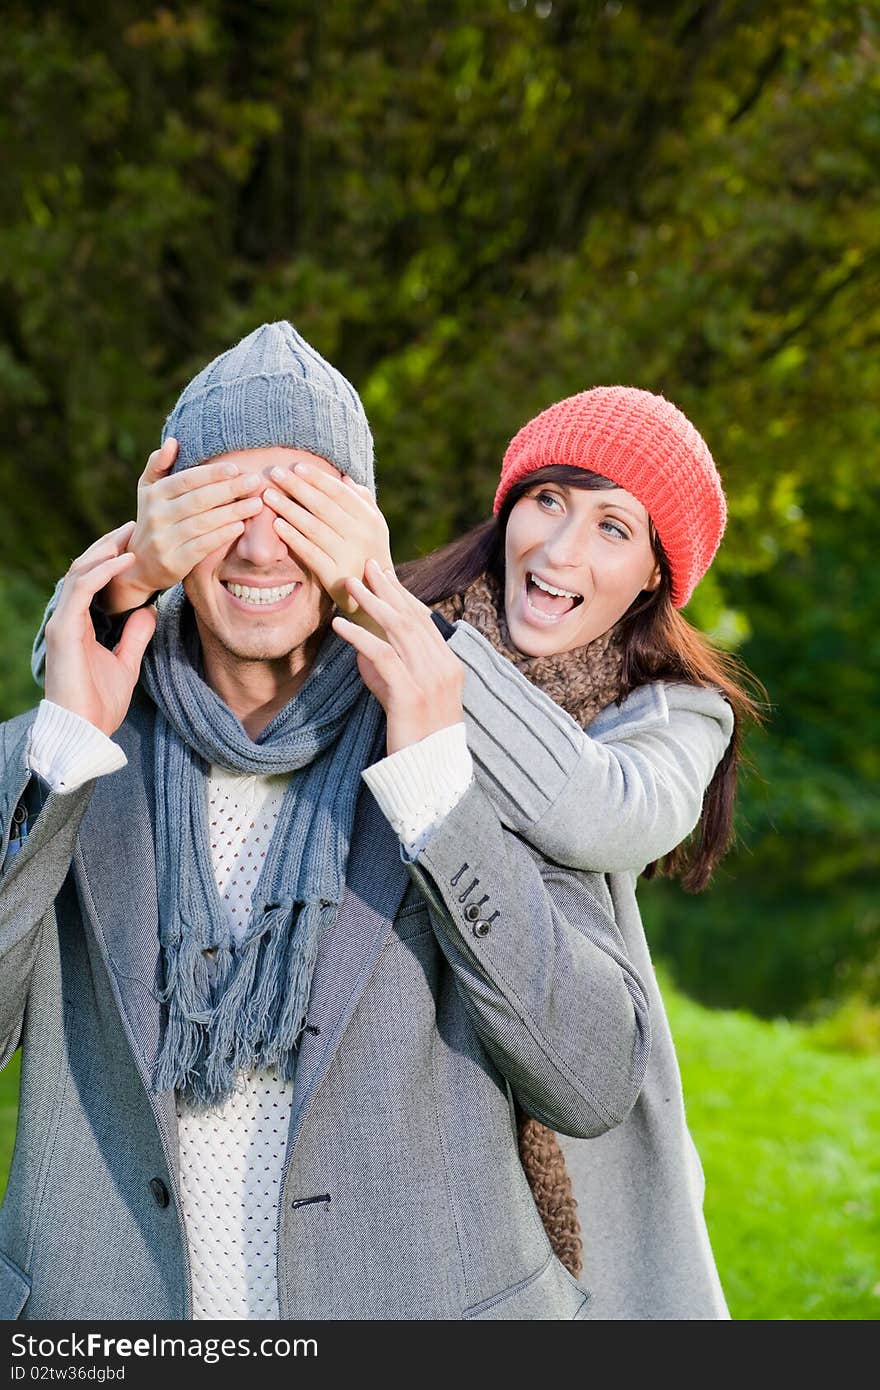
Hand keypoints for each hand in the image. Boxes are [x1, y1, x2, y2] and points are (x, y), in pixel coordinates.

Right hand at [44, 523, 158, 736]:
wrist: (84, 731)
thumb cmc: (100, 704)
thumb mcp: (126, 662)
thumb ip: (135, 635)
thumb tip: (149, 611)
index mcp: (80, 624)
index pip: (92, 580)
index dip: (111, 558)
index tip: (136, 542)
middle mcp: (68, 618)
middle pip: (85, 568)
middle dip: (109, 545)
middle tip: (134, 526)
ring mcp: (63, 623)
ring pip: (80, 572)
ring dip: (106, 550)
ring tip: (131, 535)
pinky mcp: (64, 630)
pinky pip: (81, 590)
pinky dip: (103, 572)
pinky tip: (125, 559)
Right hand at [99, 438, 263, 612]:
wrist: (140, 564)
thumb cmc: (154, 518)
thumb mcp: (148, 490)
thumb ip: (158, 465)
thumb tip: (173, 442)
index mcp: (153, 494)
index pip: (186, 480)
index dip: (212, 474)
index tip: (236, 468)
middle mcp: (156, 516)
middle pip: (198, 499)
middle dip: (229, 489)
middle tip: (255, 482)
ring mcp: (164, 540)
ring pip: (203, 522)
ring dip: (233, 512)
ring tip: (256, 504)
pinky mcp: (174, 562)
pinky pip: (203, 545)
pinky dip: (222, 535)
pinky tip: (240, 526)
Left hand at [262, 463, 392, 627]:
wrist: (375, 596)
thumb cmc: (369, 554)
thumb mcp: (374, 528)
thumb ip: (362, 503)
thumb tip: (346, 478)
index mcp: (370, 520)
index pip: (340, 493)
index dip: (317, 478)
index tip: (296, 466)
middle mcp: (362, 536)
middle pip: (323, 506)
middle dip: (297, 487)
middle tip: (275, 473)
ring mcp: (349, 556)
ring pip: (314, 527)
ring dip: (289, 509)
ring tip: (269, 496)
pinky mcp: (336, 575)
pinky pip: (310, 552)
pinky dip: (293, 537)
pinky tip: (277, 525)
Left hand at [331, 558, 463, 754]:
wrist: (428, 771)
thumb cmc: (413, 735)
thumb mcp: (401, 695)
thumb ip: (385, 670)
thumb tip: (362, 649)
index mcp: (448, 664)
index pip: (424, 619)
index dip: (403, 594)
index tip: (384, 574)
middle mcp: (443, 666)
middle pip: (412, 617)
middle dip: (388, 588)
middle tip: (367, 564)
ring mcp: (430, 679)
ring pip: (399, 630)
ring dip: (372, 603)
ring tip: (350, 586)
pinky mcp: (410, 694)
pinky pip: (383, 656)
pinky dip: (359, 637)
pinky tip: (339, 626)